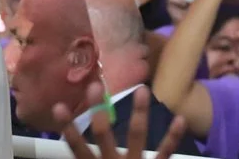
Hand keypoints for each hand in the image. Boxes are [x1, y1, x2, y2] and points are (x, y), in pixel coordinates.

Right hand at [56, 84, 187, 158]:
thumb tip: (61, 148)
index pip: (76, 147)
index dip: (68, 128)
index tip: (58, 106)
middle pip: (103, 136)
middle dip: (98, 111)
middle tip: (94, 87)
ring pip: (137, 136)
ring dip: (140, 113)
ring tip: (142, 90)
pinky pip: (165, 153)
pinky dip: (173, 137)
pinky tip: (180, 119)